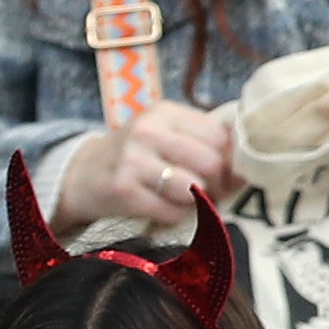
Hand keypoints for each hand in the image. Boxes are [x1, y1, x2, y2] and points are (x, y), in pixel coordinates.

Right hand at [47, 105, 238, 234]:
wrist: (81, 175)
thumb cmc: (134, 157)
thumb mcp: (164, 136)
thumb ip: (203, 144)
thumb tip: (247, 169)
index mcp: (164, 112)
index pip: (219, 136)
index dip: (226, 160)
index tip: (218, 173)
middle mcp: (148, 131)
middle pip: (210, 162)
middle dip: (214, 184)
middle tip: (205, 192)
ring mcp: (133, 160)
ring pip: (193, 188)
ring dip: (195, 202)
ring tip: (182, 201)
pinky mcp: (123, 190)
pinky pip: (171, 211)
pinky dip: (174, 216)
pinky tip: (162, 209)